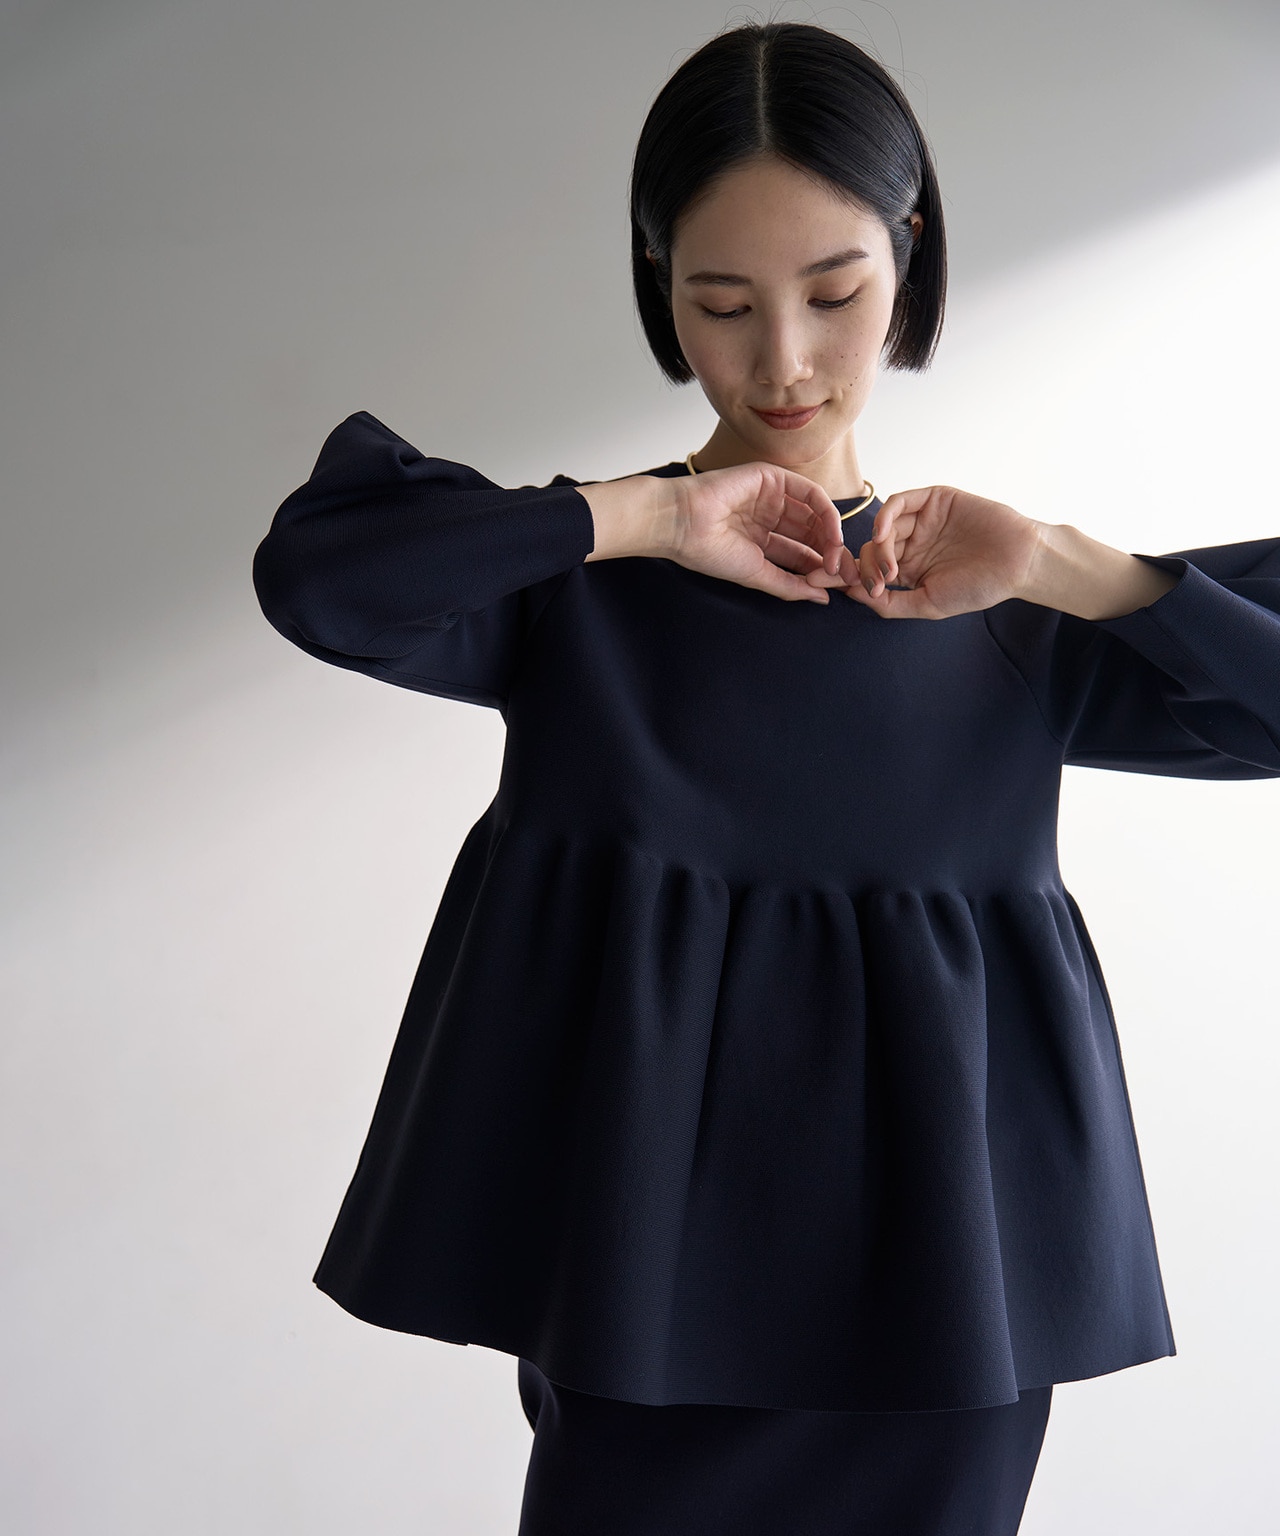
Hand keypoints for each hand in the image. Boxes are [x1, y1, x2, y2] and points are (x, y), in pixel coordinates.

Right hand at [667, 462, 845, 603]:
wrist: (683, 523)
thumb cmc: (710, 551)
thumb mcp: (756, 575)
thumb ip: (790, 585)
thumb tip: (823, 598)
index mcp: (761, 541)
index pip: (801, 555)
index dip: (821, 570)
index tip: (838, 588)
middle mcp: (769, 517)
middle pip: (812, 535)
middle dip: (831, 555)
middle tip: (845, 575)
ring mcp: (771, 496)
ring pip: (815, 515)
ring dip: (832, 538)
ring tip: (838, 561)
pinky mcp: (773, 477)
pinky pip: (810, 494)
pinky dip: (827, 514)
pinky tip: (832, 537)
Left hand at [811, 485, 1043, 618]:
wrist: (1019, 561)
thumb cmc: (979, 587)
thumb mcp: (929, 604)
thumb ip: (891, 603)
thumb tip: (853, 597)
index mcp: (907, 569)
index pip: (866, 569)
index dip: (842, 576)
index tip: (816, 583)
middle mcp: (910, 542)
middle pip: (868, 548)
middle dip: (857, 566)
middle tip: (859, 581)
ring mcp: (921, 519)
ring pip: (881, 528)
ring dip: (876, 548)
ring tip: (889, 571)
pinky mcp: (933, 499)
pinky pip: (899, 503)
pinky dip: (885, 516)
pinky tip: (884, 534)